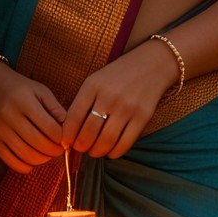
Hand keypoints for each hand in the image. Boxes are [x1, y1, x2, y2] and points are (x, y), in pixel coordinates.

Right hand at [0, 61, 66, 172]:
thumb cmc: (20, 88)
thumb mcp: (40, 91)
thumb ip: (56, 109)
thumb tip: (70, 131)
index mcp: (24, 101)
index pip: (50, 128)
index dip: (63, 138)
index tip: (66, 139)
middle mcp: (9, 116)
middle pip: (39, 144)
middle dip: (55, 151)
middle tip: (59, 149)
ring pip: (27, 156)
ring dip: (43, 159)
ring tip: (47, 152)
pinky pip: (12, 162)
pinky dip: (27, 165)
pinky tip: (33, 157)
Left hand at [63, 39, 179, 159]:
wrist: (152, 64)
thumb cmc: (119, 75)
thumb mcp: (96, 80)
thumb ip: (83, 102)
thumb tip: (70, 132)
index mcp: (93, 86)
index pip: (73, 117)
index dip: (67, 135)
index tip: (65, 143)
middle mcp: (109, 97)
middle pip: (88, 133)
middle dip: (81, 147)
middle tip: (81, 149)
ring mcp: (127, 107)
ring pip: (106, 141)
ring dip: (96, 152)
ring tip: (94, 151)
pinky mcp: (143, 117)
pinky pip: (125, 143)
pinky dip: (115, 152)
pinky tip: (111, 151)